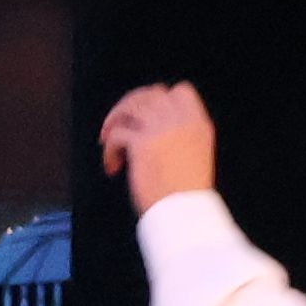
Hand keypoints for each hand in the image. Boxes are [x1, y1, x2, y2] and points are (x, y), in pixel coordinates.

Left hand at [101, 82, 221, 207]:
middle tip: (120, 123)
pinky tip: (112, 167)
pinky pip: (116, 134)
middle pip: (150, 94)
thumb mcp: (194, 155)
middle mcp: (182, 121)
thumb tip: (147, 124)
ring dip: (114, 121)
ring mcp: (161, 130)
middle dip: (130, 105)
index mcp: (199, 124)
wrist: (185, 215)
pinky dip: (109, 150)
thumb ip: (179, 134)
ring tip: (106, 141)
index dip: (161, 97)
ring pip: (129, 106)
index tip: (148, 114)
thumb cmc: (187, 194)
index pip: (181, 91)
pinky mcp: (141, 143)